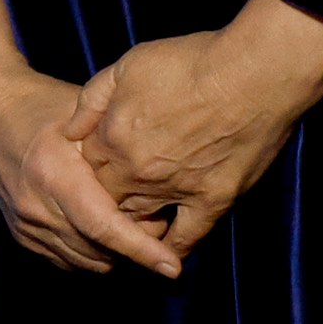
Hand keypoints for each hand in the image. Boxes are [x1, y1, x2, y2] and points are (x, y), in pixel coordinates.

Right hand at [0, 59, 185, 280]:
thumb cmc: (44, 104)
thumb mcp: (84, 116)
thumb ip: (117, 153)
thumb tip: (161, 191)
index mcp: (52, 174)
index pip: (103, 226)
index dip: (140, 249)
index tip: (173, 268)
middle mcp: (35, 206)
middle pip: (100, 251)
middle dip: (136, 248)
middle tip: (156, 220)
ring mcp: (25, 224)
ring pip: (87, 262)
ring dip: (115, 254)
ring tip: (131, 223)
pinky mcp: (22, 234)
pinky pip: (68, 261)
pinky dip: (92, 254)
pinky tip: (103, 230)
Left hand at [65, 0, 322, 261]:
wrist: (252, 73)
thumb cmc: (189, 62)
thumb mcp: (126, 66)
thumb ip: (92, 100)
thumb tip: (70, 130)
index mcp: (112, 137)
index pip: (83, 166)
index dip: (86, 166)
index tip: (94, 166)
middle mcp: (137, 170)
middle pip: (105, 197)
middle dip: (102, 198)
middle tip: (106, 198)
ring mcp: (175, 189)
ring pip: (139, 218)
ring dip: (131, 222)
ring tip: (128, 226)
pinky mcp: (214, 200)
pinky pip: (188, 236)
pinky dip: (173, 250)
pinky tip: (164, 261)